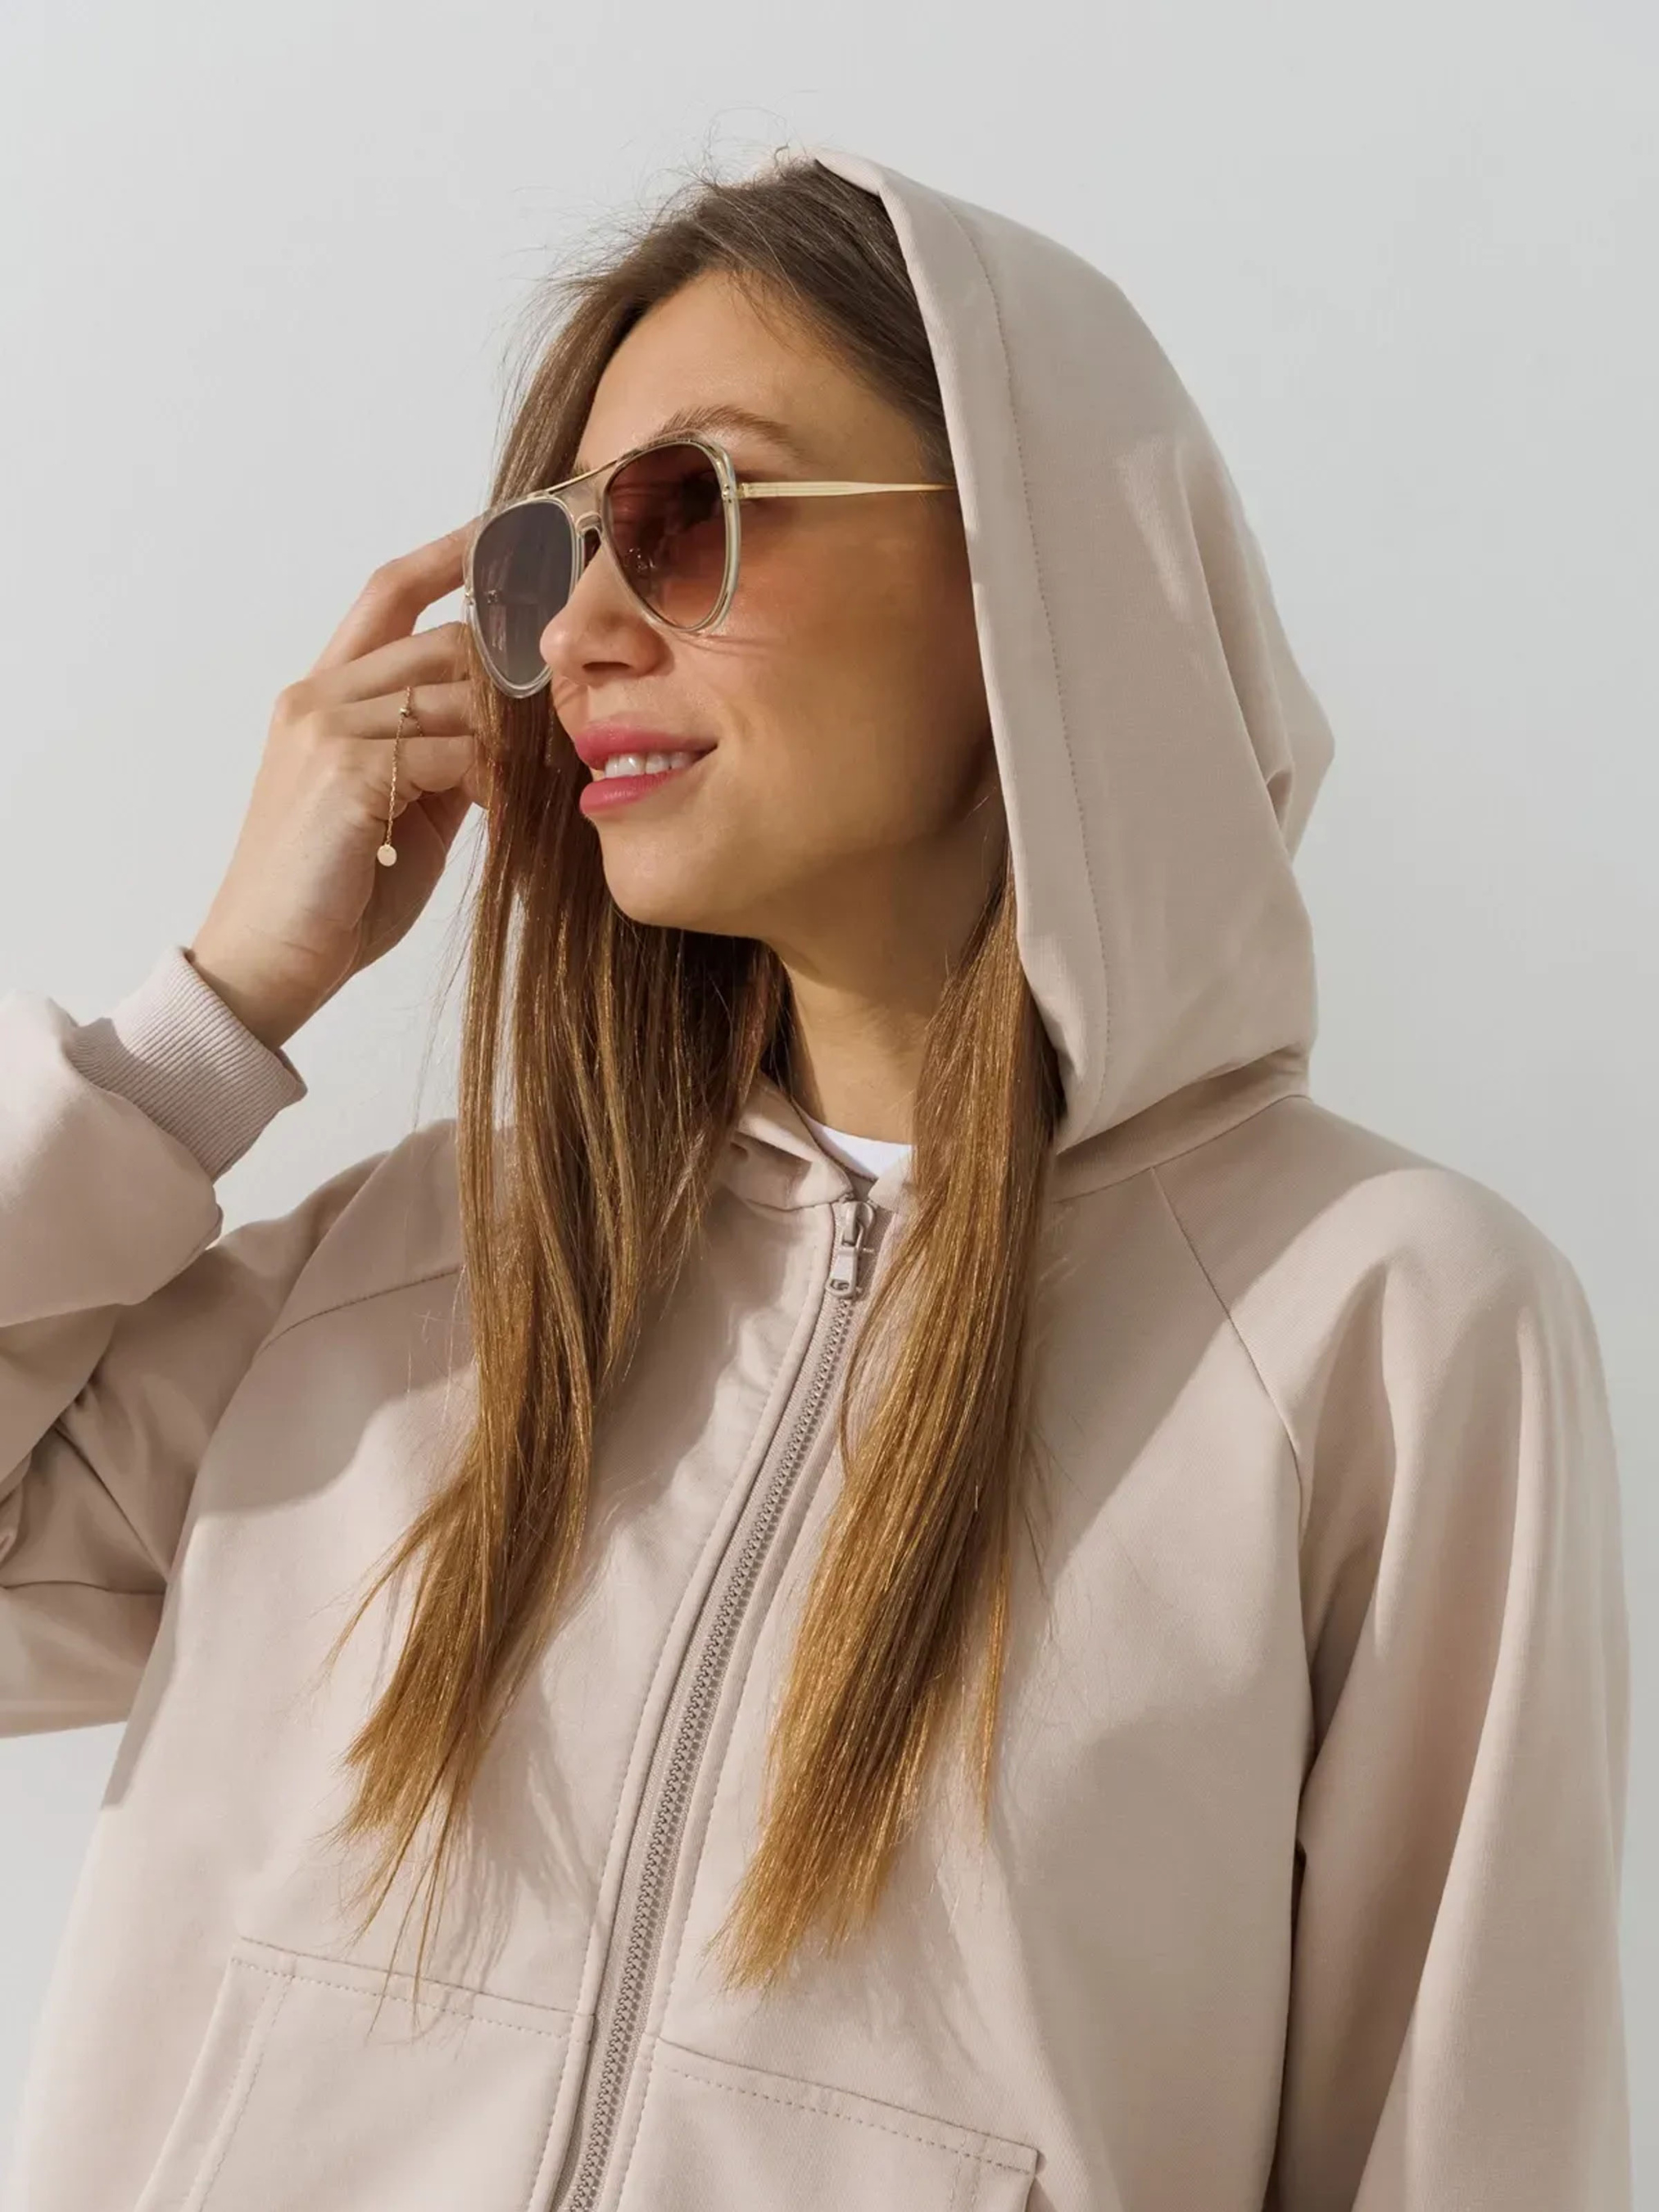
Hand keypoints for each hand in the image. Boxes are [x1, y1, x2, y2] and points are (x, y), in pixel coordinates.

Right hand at [187, 520, 493, 1052]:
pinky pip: (454, 751)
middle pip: (445, 641)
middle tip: (565, 708)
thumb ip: (439, 756)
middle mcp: (317, 697)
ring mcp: (327, 730)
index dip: (450, 556)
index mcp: (321, 695)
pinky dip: (494, 780)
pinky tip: (506, 812)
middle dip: (514, 674)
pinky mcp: (349, 773)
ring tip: (540, 776)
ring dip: (512, 736)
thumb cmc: (336, 896)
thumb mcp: (400, 810)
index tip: (509, 531)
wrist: (267, 963)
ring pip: (458, 695)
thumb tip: (502, 729)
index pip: (389, 592)